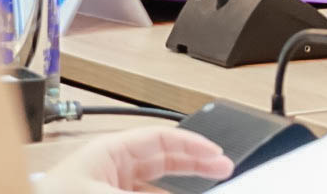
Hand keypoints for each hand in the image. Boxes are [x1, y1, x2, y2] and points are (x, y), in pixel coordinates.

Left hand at [41, 127, 231, 191]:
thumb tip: (186, 192)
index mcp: (109, 151)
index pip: (161, 139)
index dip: (193, 144)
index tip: (218, 155)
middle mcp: (109, 169)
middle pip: (161, 159)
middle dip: (193, 164)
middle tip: (222, 169)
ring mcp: (104, 188)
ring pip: (153, 186)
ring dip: (177, 188)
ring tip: (203, 189)